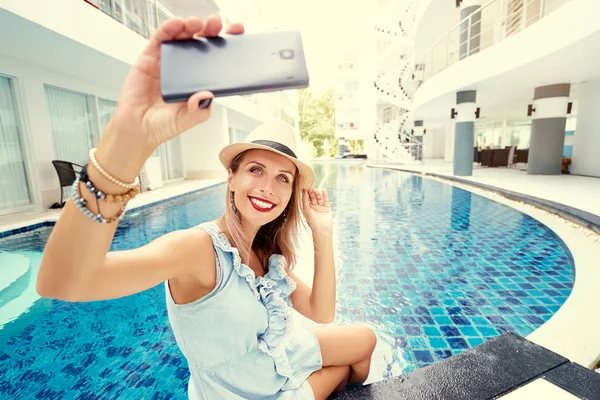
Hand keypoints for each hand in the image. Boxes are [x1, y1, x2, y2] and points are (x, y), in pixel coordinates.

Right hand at [103, 16, 244, 154]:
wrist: (137, 128)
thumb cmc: (163, 124)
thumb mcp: (187, 120)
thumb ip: (199, 110)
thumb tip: (207, 96)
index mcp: (200, 80)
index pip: (217, 58)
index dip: (226, 44)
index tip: (236, 32)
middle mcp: (186, 68)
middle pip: (201, 41)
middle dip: (211, 29)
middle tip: (216, 24)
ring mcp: (169, 61)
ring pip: (182, 36)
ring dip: (191, 25)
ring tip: (196, 23)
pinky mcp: (150, 57)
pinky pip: (161, 38)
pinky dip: (169, 28)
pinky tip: (177, 24)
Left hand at [301, 189, 332, 232]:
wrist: (321, 228)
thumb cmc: (311, 220)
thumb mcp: (306, 210)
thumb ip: (305, 201)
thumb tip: (304, 192)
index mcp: (308, 208)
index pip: (306, 199)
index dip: (306, 194)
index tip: (304, 188)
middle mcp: (314, 207)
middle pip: (313, 197)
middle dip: (311, 193)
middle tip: (310, 188)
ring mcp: (321, 207)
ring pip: (319, 198)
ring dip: (317, 194)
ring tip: (315, 190)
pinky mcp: (327, 208)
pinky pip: (326, 200)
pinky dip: (325, 195)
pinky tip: (323, 190)